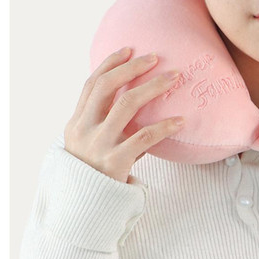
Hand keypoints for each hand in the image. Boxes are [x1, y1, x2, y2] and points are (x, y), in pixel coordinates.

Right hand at [64, 47, 183, 183]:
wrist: (86, 209)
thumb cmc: (96, 174)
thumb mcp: (91, 146)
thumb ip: (105, 124)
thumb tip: (136, 101)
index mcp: (77, 123)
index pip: (92, 84)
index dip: (110, 64)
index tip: (129, 49)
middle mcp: (85, 130)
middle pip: (106, 87)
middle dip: (131, 68)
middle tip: (155, 57)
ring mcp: (99, 145)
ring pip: (126, 105)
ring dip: (152, 87)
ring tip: (174, 78)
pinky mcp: (116, 162)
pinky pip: (145, 137)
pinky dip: (164, 126)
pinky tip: (181, 120)